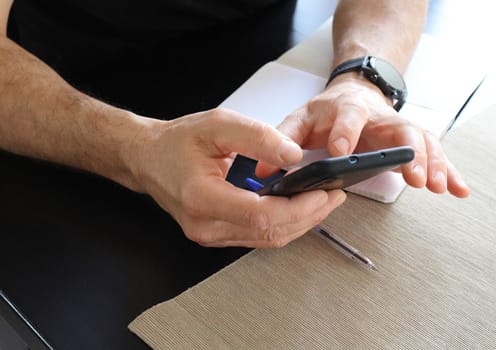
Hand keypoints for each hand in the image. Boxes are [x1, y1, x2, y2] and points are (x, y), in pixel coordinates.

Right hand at [126, 108, 346, 247]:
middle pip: (269, 233)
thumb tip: (294, 156)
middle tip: (334, 196)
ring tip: (323, 201)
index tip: (324, 193)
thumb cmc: (176, 142)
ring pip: (267, 239)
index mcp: (201, 198)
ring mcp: (210, 234)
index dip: (298, 208)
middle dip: (309, 216)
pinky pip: (257, 236)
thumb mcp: (217, 124)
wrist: (149, 159)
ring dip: (300, 222)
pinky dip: (283, 223)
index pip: (260, 216)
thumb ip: (257, 137)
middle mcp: (205, 225)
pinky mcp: (216, 234)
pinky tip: (298, 207)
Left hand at [256, 74, 469, 197]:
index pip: (347, 118)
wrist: (353, 94)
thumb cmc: (328, 111)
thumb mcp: (301, 119)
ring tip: (440, 188)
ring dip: (434, 164)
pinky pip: (433, 155)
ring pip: (423, 143)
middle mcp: (378, 118)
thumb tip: (265, 172)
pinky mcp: (410, 142)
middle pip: (399, 130)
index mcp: (347, 109)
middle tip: (413, 176)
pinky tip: (458, 190)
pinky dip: (449, 172)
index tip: (342, 153)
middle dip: (408, 153)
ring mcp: (398, 129)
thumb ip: (284, 140)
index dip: (345, 134)